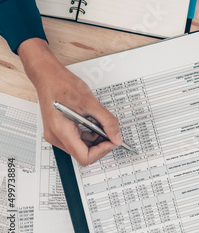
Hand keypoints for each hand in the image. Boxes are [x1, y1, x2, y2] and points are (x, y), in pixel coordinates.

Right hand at [18, 38, 121, 165]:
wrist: (48, 75)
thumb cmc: (62, 85)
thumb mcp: (90, 103)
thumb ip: (107, 121)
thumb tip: (116, 137)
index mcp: (61, 132)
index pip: (85, 157)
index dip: (102, 151)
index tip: (112, 140)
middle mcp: (56, 137)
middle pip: (83, 154)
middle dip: (100, 145)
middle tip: (110, 132)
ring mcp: (56, 134)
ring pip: (81, 148)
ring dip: (96, 140)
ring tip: (101, 125)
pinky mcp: (59, 130)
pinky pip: (77, 139)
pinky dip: (89, 134)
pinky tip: (94, 123)